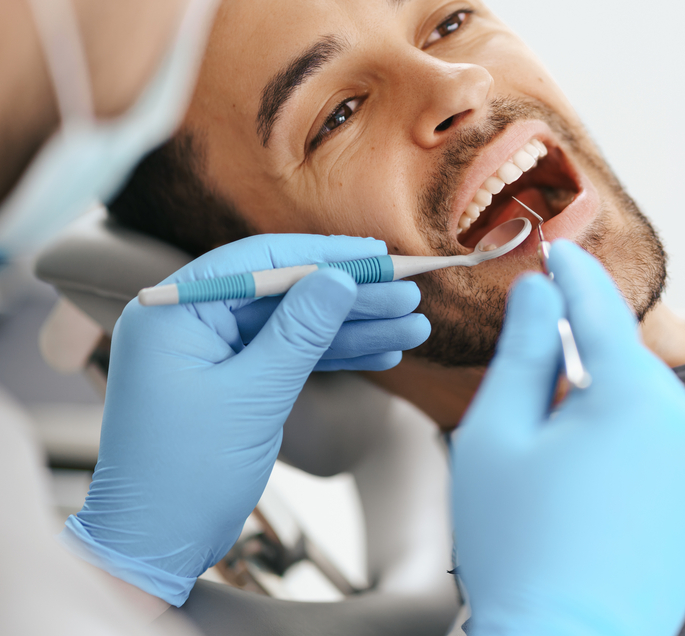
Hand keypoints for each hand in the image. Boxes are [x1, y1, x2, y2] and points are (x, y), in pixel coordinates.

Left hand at [60, 234, 429, 605]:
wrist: (156, 545)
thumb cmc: (186, 472)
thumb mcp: (253, 395)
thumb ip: (299, 331)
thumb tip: (341, 278)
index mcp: (174, 311)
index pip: (259, 261)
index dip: (324, 256)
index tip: (378, 256)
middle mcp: (190, 322)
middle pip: (284, 293)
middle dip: (350, 297)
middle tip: (409, 295)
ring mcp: (212, 354)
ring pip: (294, 327)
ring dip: (353, 328)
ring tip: (412, 326)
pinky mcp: (233, 382)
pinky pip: (289, 357)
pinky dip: (333, 357)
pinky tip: (383, 353)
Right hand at [451, 241, 684, 635]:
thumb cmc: (522, 548)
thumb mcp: (498, 434)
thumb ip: (525, 350)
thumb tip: (542, 293)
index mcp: (632, 396)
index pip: (601, 308)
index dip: (574, 273)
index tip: (558, 246)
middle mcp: (684, 423)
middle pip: (622, 358)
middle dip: (578, 356)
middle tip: (527, 391)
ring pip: (641, 401)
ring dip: (599, 403)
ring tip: (550, 459)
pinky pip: (660, 442)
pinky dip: (624, 438)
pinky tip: (585, 483)